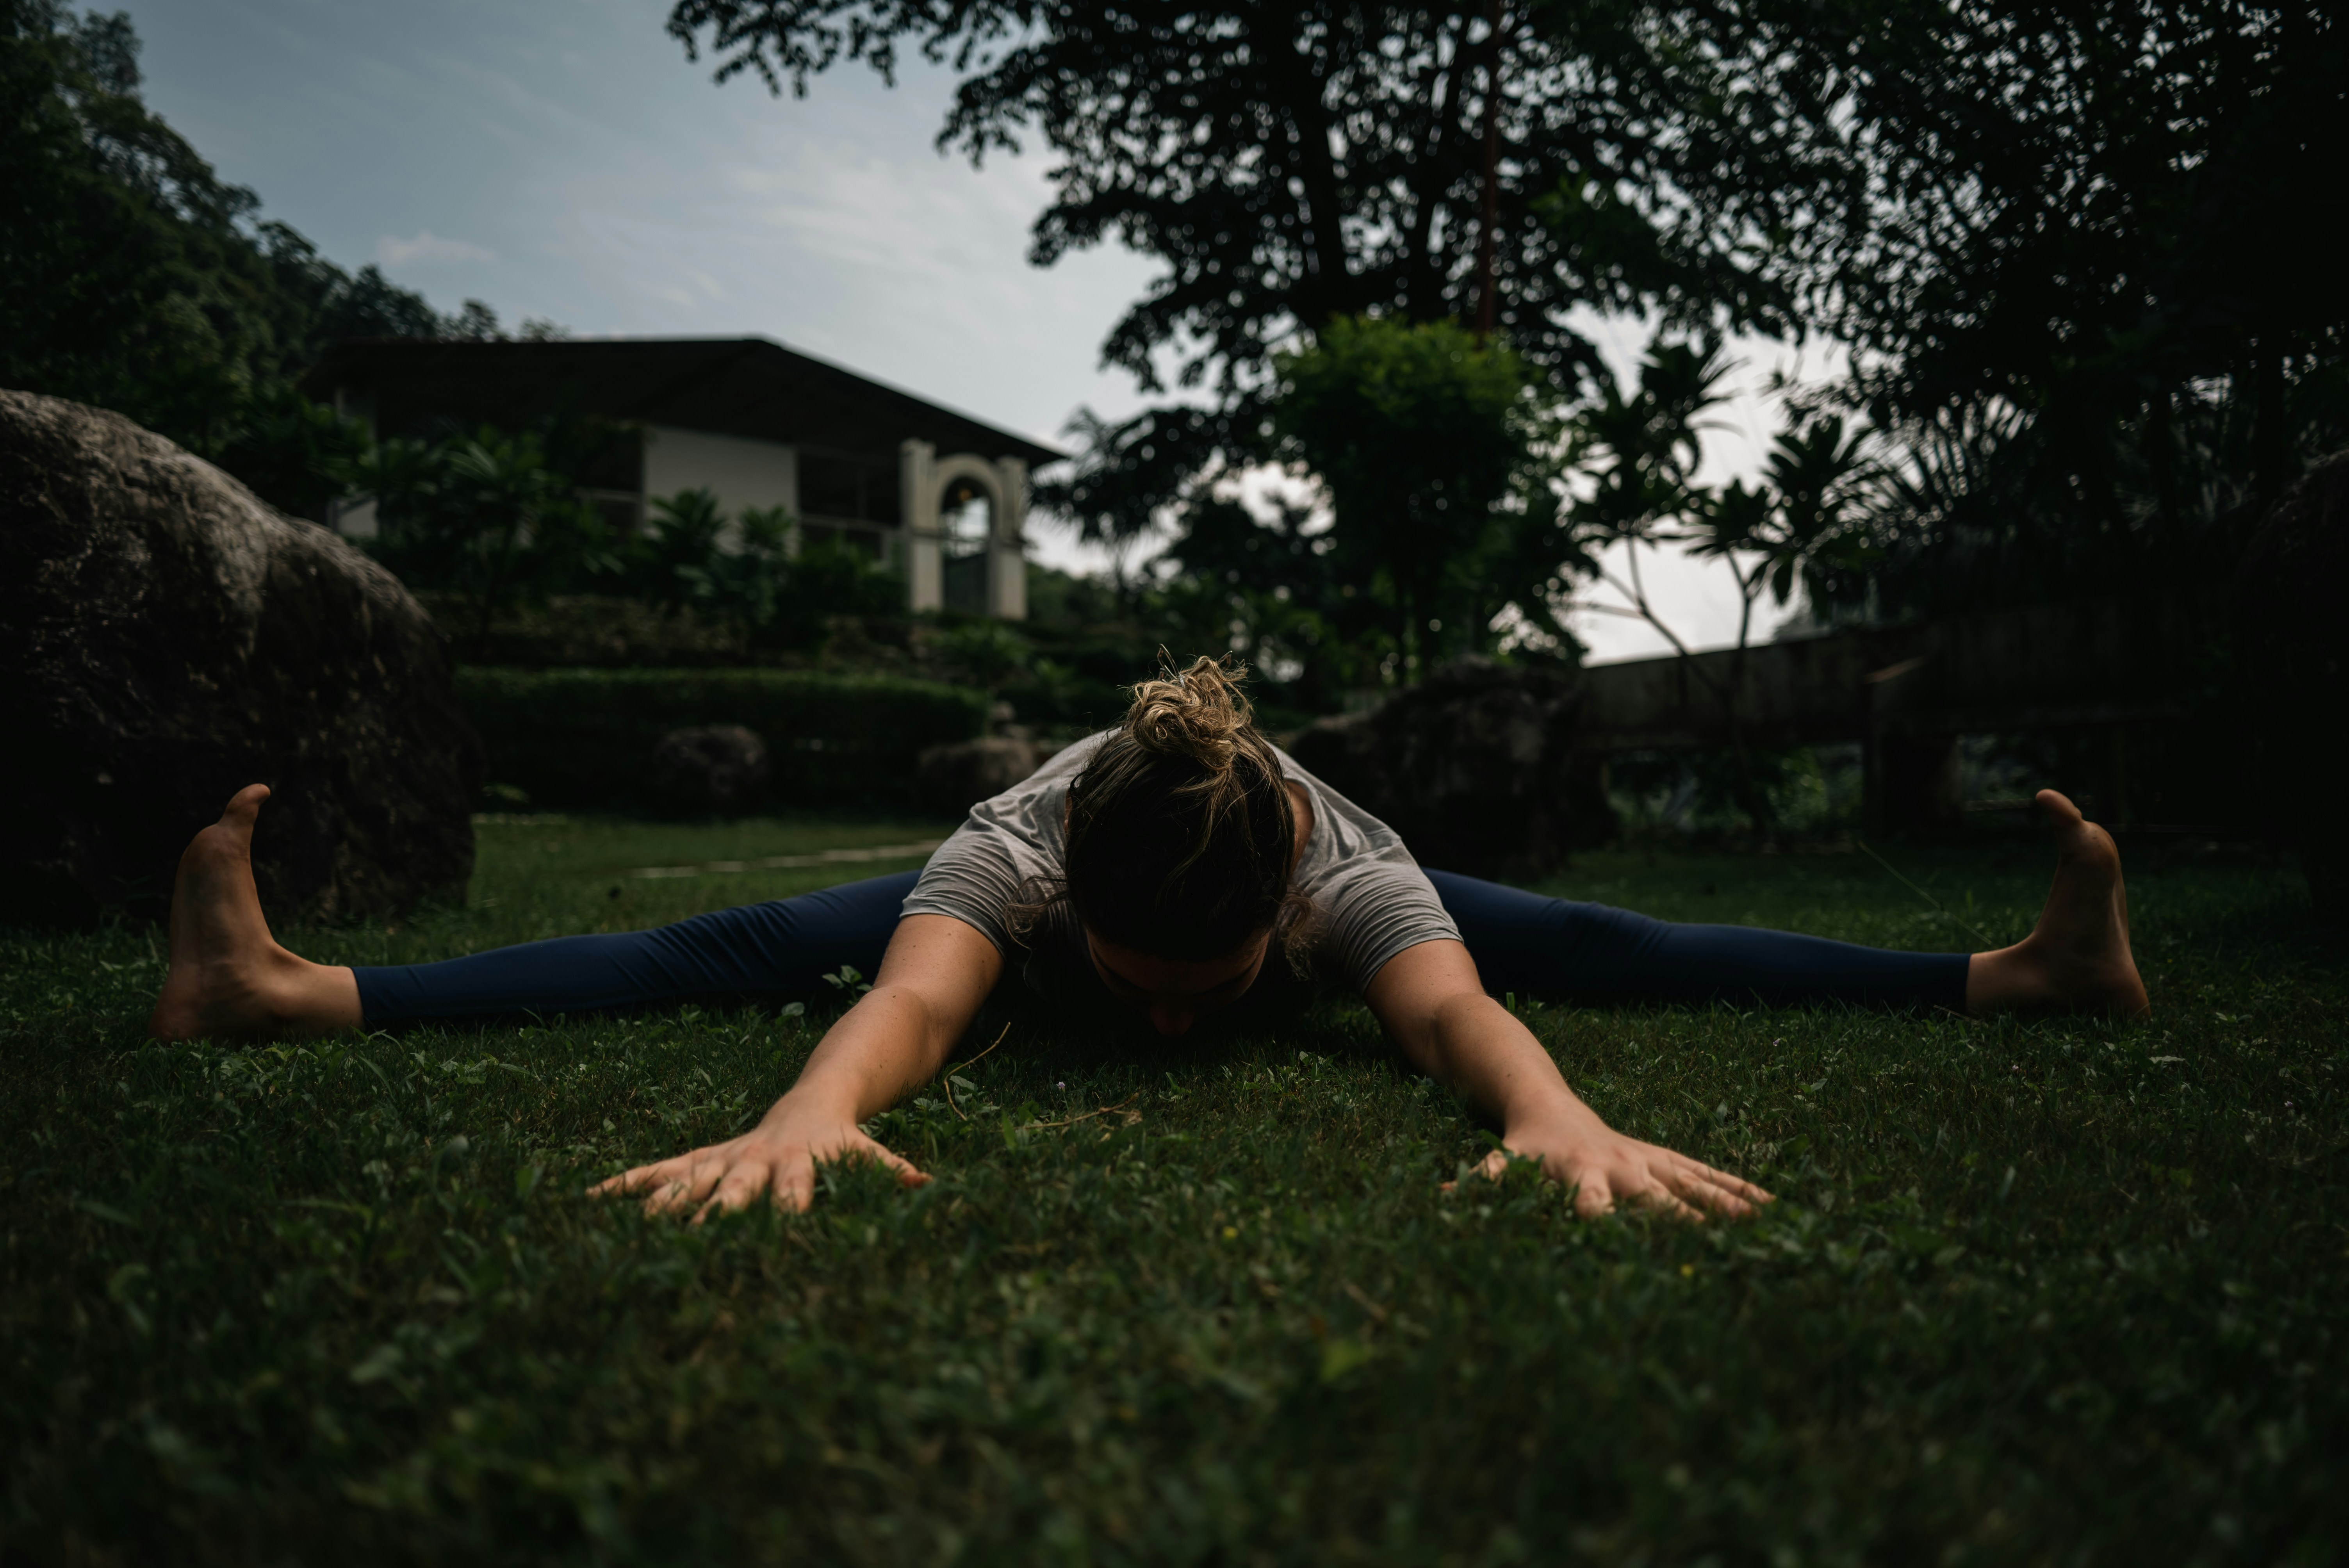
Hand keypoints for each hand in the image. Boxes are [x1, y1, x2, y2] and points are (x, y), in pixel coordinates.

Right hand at [590, 1094, 927, 1218]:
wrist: (812, 1105)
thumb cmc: (838, 1142)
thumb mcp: (866, 1152)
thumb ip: (890, 1168)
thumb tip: (925, 1184)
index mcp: (798, 1163)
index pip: (794, 1189)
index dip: (791, 1207)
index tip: (786, 1228)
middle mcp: (753, 1162)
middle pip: (733, 1190)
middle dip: (716, 1214)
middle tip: (697, 1241)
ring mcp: (722, 1161)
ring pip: (686, 1183)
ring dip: (660, 1206)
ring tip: (627, 1231)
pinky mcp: (699, 1161)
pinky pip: (657, 1174)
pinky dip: (623, 1188)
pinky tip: (584, 1204)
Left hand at [1461, 1108, 1772, 1220]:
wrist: (1546, 1103)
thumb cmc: (1525, 1145)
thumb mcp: (1499, 1163)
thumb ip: (1475, 1183)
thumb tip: (1439, 1201)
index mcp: (1581, 1175)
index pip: (1593, 1205)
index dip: (1603, 1224)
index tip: (1620, 1246)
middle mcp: (1622, 1168)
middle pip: (1658, 1201)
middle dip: (1687, 1226)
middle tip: (1720, 1255)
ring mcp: (1650, 1163)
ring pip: (1695, 1187)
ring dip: (1729, 1211)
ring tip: (1769, 1233)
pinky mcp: (1666, 1160)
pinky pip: (1708, 1177)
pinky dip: (1740, 1193)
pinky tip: (1776, 1210)